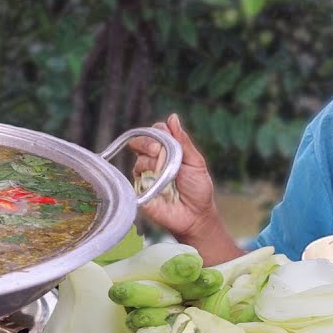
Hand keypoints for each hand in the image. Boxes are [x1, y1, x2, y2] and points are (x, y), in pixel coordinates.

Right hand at [128, 113, 220, 240]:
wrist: (196, 215)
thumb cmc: (198, 189)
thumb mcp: (196, 162)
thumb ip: (183, 141)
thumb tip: (173, 117)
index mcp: (167, 150)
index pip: (156, 131)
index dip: (158, 132)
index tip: (167, 136)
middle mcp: (152, 160)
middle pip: (140, 141)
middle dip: (148, 143)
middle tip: (157, 151)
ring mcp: (144, 175)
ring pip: (139, 160)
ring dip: (152, 165)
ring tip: (164, 175)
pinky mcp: (139, 191)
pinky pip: (134, 180)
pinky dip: (144, 179)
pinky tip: (154, 184)